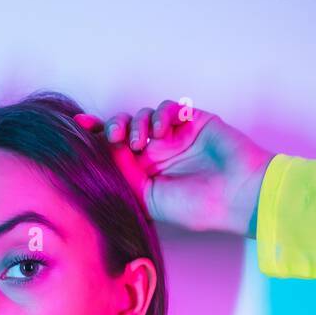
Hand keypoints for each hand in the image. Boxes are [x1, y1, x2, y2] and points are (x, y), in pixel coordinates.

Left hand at [75, 102, 274, 237]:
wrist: (238, 194)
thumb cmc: (199, 206)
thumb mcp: (151, 199)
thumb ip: (126, 176)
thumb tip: (102, 155)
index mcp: (145, 176)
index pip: (114, 154)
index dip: (95, 139)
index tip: (76, 130)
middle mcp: (158, 156)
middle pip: (123, 130)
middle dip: (112, 128)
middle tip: (113, 136)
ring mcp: (175, 137)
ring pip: (142, 116)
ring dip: (137, 123)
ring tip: (144, 142)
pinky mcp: (192, 121)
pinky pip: (168, 108)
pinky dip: (160, 114)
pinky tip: (163, 130)